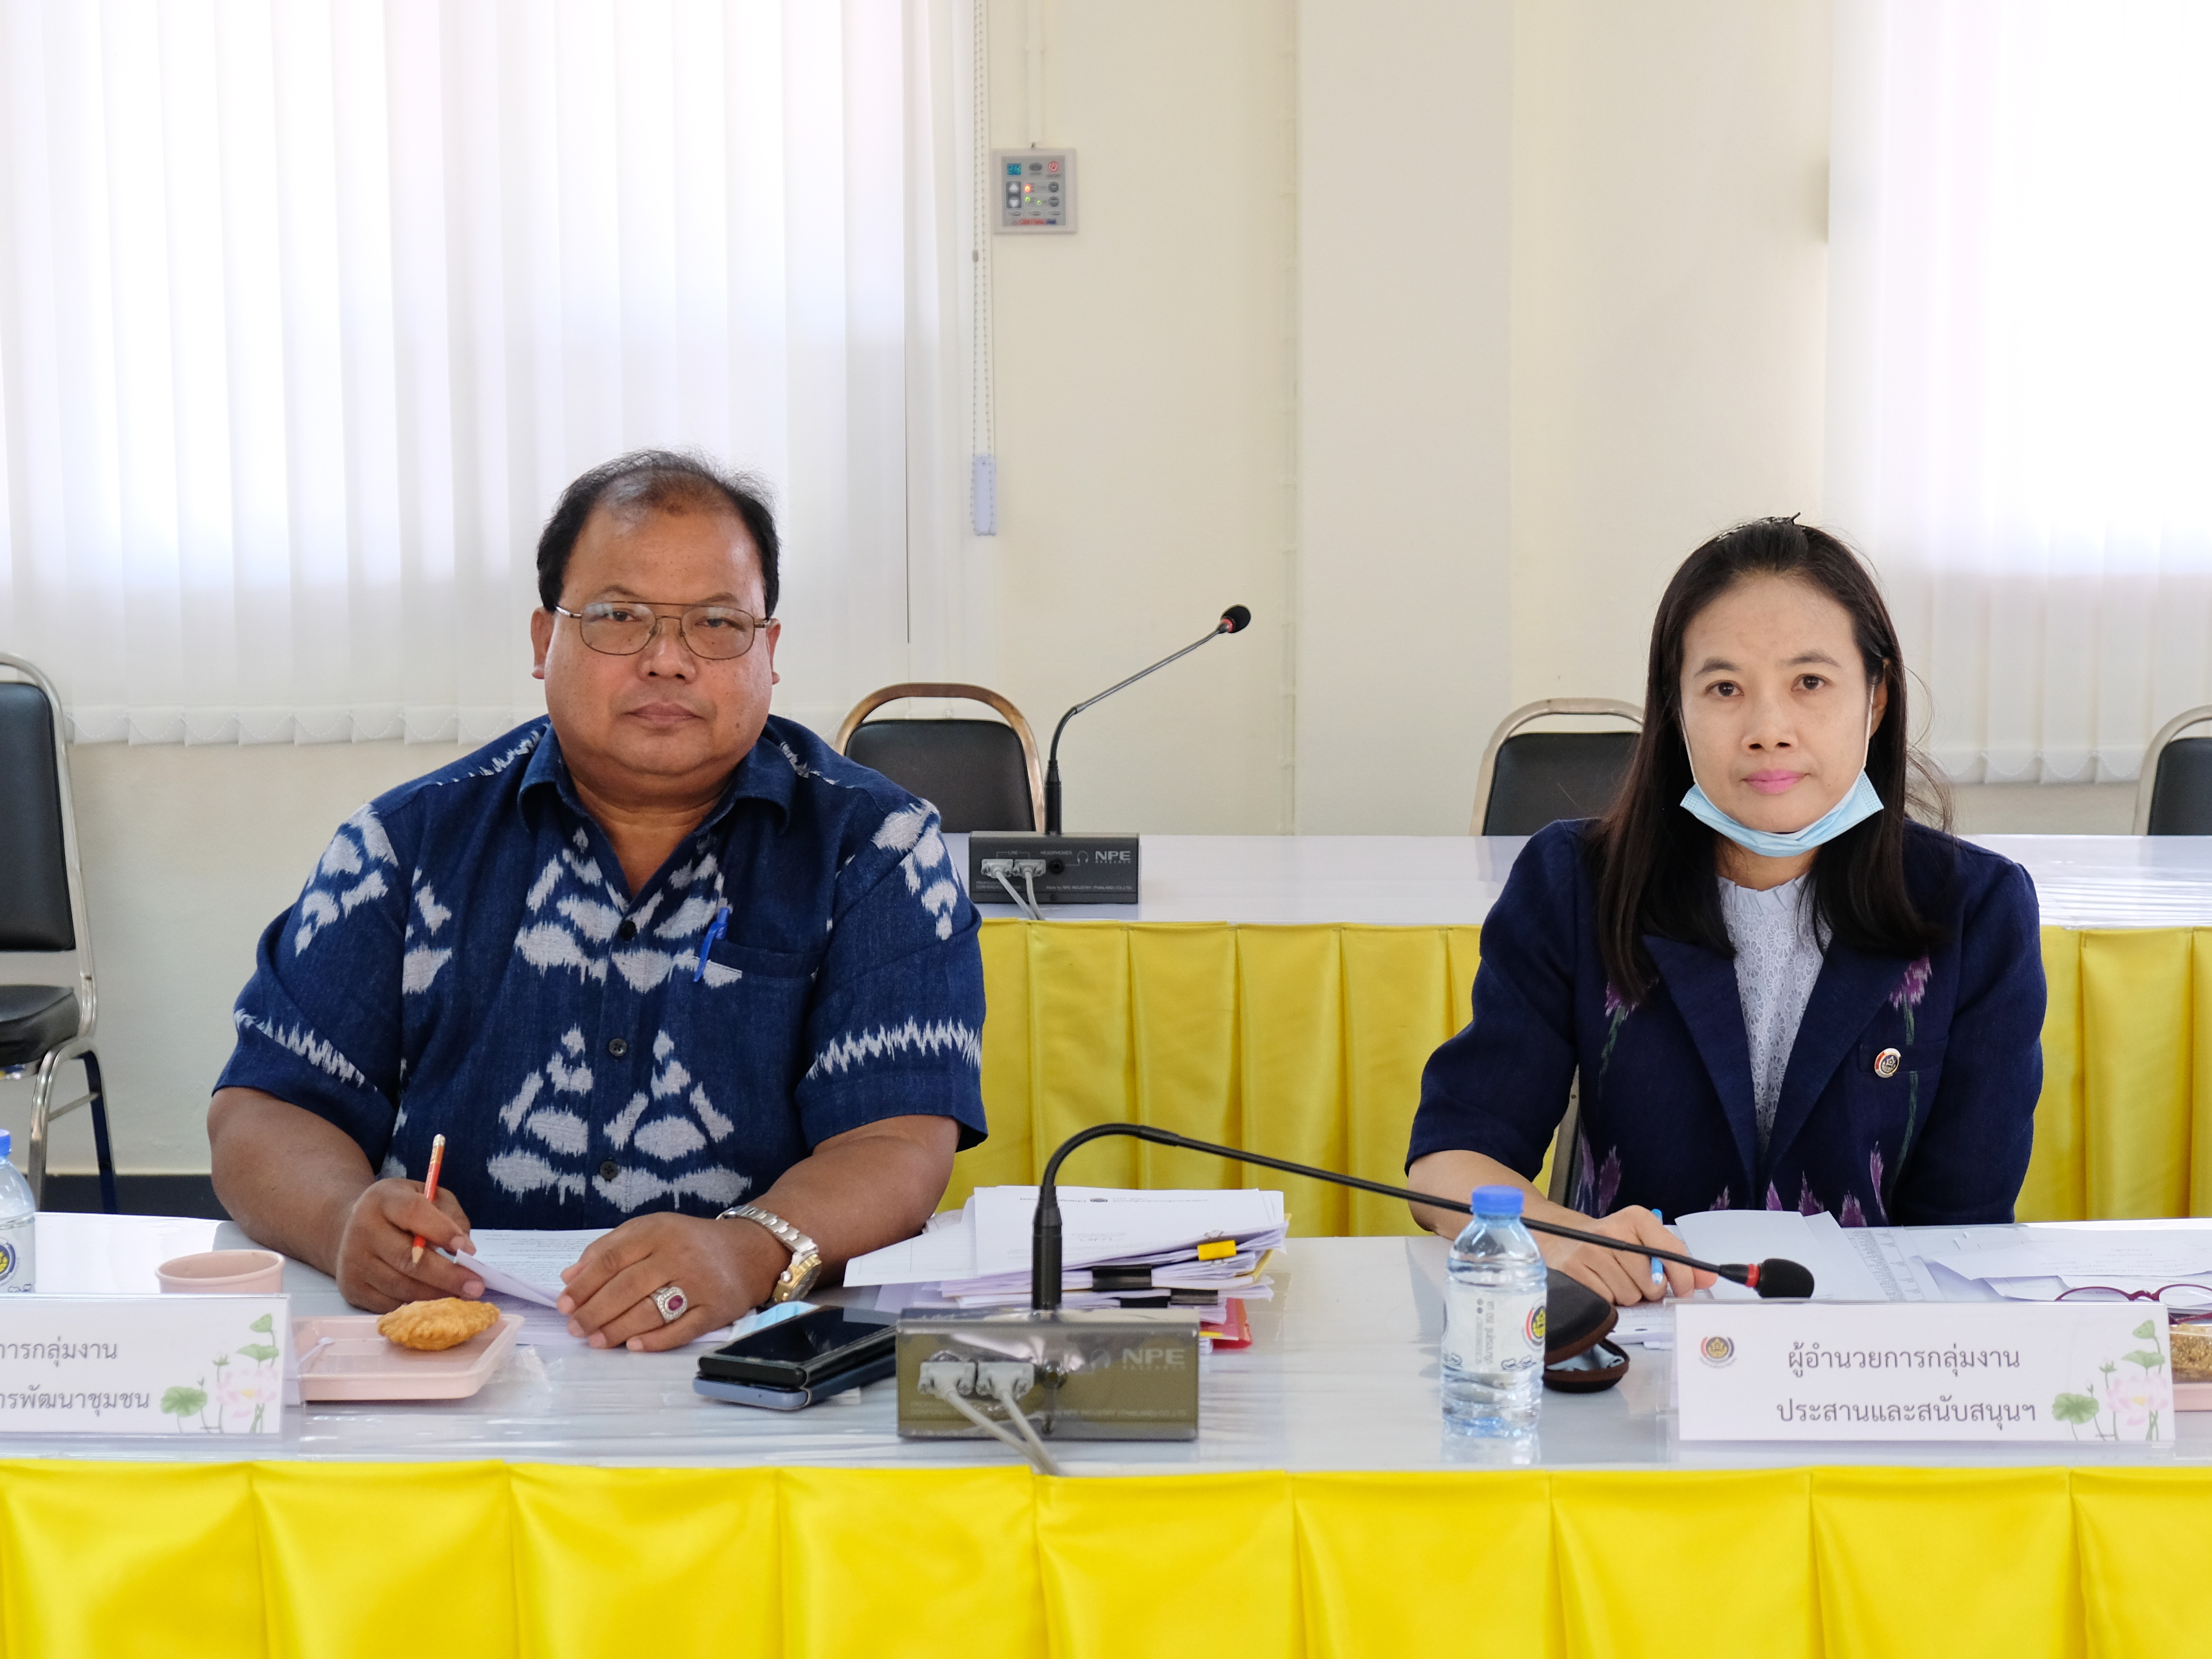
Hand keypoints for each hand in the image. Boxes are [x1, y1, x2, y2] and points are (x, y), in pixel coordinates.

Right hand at [333, 1179, 481, 1312]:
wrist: (351, 1227)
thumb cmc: (399, 1212)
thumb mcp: (426, 1196)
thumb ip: (449, 1214)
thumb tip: (465, 1250)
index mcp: (383, 1199)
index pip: (414, 1213)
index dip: (443, 1231)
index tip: (469, 1250)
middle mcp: (362, 1229)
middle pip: (408, 1258)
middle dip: (447, 1275)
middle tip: (476, 1286)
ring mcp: (354, 1261)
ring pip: (400, 1286)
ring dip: (436, 1295)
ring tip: (462, 1297)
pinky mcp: (351, 1287)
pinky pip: (389, 1303)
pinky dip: (416, 1305)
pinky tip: (436, 1303)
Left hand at [556, 1212, 784, 1351]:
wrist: (753, 1250)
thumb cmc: (692, 1242)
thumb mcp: (652, 1231)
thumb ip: (610, 1248)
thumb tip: (569, 1277)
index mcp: (658, 1231)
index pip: (611, 1258)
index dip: (584, 1284)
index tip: (564, 1303)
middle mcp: (678, 1255)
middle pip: (626, 1287)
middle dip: (594, 1311)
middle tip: (574, 1328)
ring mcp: (699, 1283)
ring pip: (650, 1311)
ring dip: (617, 1329)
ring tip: (595, 1341)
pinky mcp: (716, 1309)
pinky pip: (681, 1330)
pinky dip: (655, 1341)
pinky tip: (633, 1347)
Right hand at [1537, 1205, 1717, 1305]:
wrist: (1562, 1238)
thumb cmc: (1612, 1244)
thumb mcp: (1645, 1242)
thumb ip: (1678, 1261)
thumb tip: (1708, 1280)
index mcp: (1636, 1218)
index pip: (1671, 1252)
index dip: (1683, 1278)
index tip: (1684, 1291)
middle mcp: (1612, 1230)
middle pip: (1651, 1282)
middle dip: (1648, 1290)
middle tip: (1635, 1280)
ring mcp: (1590, 1250)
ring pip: (1630, 1295)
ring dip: (1626, 1296)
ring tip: (1614, 1280)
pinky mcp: (1573, 1270)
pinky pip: (1607, 1301)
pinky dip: (1607, 1300)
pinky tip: (1599, 1284)